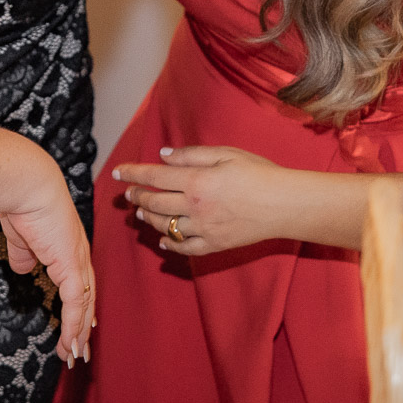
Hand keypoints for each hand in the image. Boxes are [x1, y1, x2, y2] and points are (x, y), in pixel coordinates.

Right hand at [0, 170, 94, 365]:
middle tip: (81, 352)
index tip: (80, 327)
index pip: (80, 283)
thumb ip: (24, 254)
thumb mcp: (20, 237)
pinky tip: (69, 344)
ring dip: (78, 334)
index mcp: (68, 246)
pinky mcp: (70, 266)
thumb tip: (24, 270)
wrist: (24, 185)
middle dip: (84, 327)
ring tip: (74, 357)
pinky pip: (75, 303)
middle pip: (88, 298)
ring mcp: (77, 260)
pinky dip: (74, 326)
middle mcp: (79, 254)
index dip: (81, 306)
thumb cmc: (20, 202)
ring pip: (84, 305)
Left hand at [114, 146, 285, 256]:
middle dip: (137, 196)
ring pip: (165, 227)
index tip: (117, 172)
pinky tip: (163, 239)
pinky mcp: (215, 245)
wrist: (285, 205)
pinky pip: (185, 248)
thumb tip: (163, 156)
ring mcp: (204, 229)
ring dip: (149, 218)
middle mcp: (194, 207)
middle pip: (155, 203)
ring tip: (142, 211)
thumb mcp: (226, 154)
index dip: (133, 173)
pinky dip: (170, 243)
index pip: (154, 177)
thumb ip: (191, 155)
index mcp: (196, 181)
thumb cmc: (259, 172)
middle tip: (129, 193)